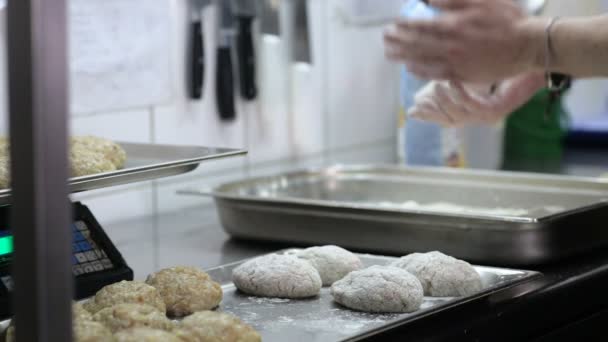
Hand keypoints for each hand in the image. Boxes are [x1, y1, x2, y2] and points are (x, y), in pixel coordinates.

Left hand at [384, 0, 543, 82]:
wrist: (528, 45)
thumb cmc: (508, 19)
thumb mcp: (482, 0)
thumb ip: (452, 0)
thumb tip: (428, 0)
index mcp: (454, 25)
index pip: (421, 26)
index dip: (404, 26)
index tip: (393, 25)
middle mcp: (450, 46)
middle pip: (416, 44)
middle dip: (398, 41)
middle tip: (385, 39)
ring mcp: (455, 62)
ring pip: (422, 60)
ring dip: (404, 56)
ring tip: (390, 54)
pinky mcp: (462, 75)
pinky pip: (435, 74)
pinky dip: (421, 71)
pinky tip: (410, 69)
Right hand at [409, 72, 544, 125]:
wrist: (532, 63)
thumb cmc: (505, 67)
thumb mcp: (473, 77)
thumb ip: (453, 84)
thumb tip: (428, 90)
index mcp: (476, 112)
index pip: (446, 119)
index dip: (429, 116)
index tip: (412, 112)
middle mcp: (482, 118)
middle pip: (451, 120)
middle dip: (433, 112)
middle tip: (418, 102)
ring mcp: (491, 116)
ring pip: (461, 114)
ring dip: (445, 101)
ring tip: (435, 86)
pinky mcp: (498, 109)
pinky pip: (474, 105)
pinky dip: (461, 94)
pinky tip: (453, 82)